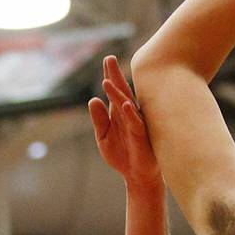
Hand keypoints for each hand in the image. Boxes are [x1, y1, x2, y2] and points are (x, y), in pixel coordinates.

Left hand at [88, 56, 161, 190]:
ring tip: (106, 81)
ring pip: (127, 105)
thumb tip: (92, 100)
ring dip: (117, 93)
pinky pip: (136, 124)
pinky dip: (130, 114)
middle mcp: (130, 114)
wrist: (136, 175)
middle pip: (122, 92)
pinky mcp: (142, 137)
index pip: (115, 91)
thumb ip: (98, 120)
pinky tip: (124, 105)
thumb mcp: (103, 137)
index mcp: (120, 113)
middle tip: (109, 58)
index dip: (110, 76)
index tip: (107, 59)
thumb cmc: (122, 155)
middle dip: (115, 76)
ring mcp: (137, 124)